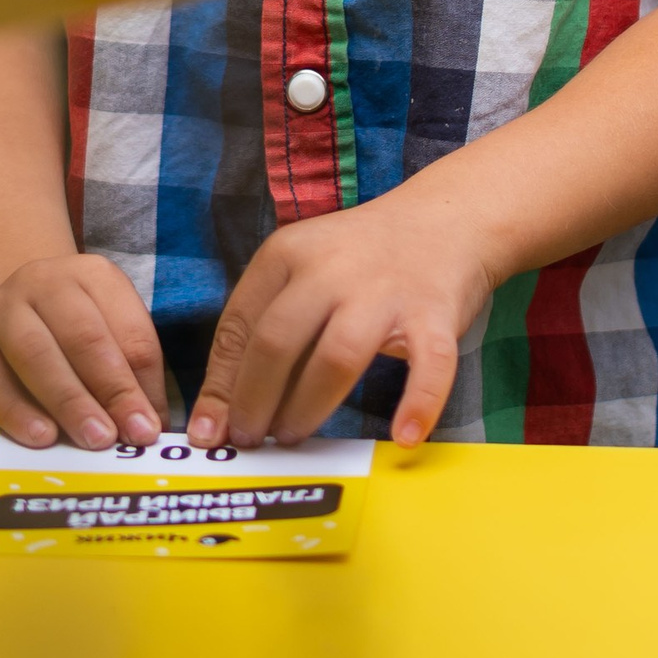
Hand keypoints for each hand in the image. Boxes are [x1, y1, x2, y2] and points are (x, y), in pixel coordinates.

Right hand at [0, 254, 170, 451]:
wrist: (6, 314)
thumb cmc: (71, 335)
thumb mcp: (109, 337)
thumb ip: (132, 375)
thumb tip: (149, 426)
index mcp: (92, 274)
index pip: (128, 328)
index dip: (142, 382)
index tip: (151, 427)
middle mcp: (44, 281)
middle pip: (83, 336)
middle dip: (110, 390)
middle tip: (125, 437)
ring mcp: (1, 310)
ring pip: (36, 353)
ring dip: (70, 402)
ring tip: (94, 440)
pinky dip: (18, 413)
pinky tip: (43, 438)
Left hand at [187, 183, 492, 450]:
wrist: (446, 218)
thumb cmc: (362, 258)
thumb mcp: (303, 270)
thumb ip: (265, 325)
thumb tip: (222, 408)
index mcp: (287, 253)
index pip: (238, 324)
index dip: (220, 384)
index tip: (211, 430)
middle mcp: (331, 269)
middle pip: (277, 341)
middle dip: (255, 400)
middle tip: (250, 440)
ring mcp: (384, 291)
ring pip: (337, 356)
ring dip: (308, 407)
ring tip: (294, 437)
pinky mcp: (435, 314)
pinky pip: (429, 366)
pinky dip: (418, 403)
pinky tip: (404, 437)